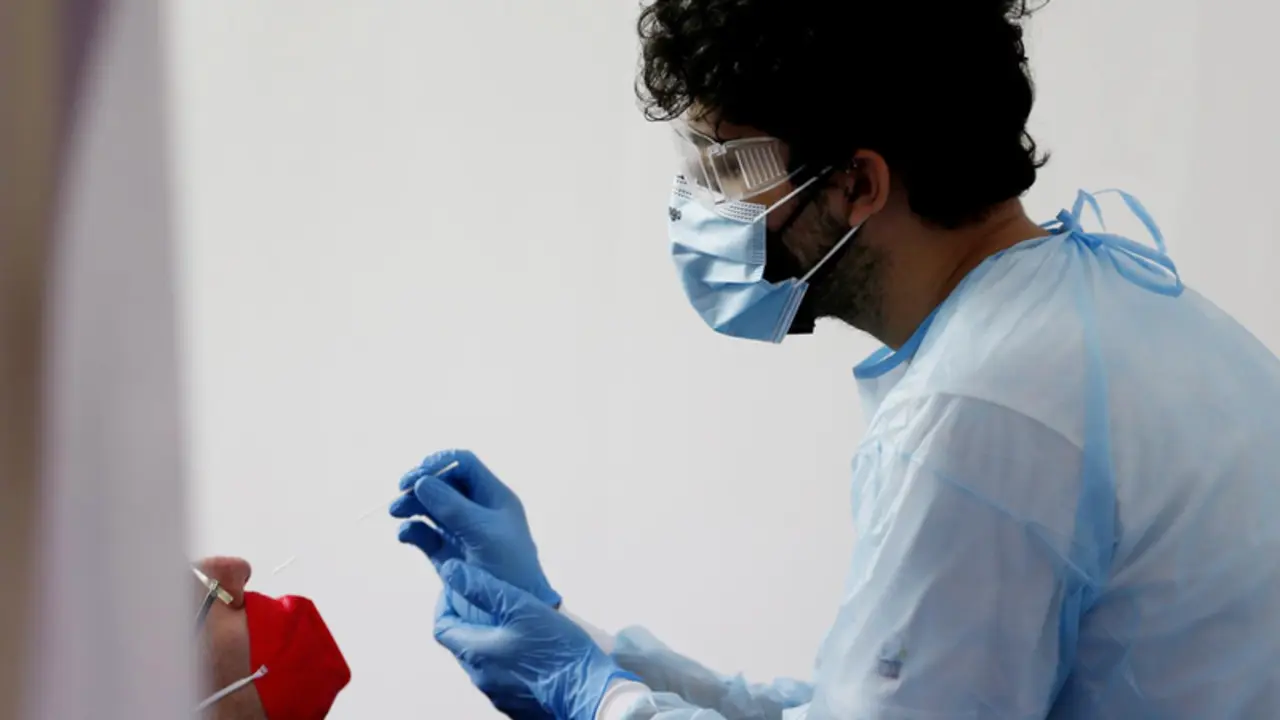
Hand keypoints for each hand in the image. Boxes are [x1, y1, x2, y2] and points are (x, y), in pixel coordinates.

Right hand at [391, 449, 560, 606]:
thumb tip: (423, 481)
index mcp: (494, 498)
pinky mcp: (447, 555)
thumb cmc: (508, 569)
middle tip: (402, 492)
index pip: (464, 466)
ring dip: (412, 505)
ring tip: (396, 511)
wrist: (510, 615)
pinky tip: (405, 533)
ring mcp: (460, 533)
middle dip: (421, 484)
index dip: (440, 464)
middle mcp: (477, 511)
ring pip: (431, 508)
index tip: (418, 474)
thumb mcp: (483, 533)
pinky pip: (425, 534)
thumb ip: (452, 507)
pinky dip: (412, 530)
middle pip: (443, 484)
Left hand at [434, 560, 638, 719]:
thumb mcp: (520, 606)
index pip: (442, 626)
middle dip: (471, 620)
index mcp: (475, 653)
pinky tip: (530, 649)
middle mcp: (480, 678)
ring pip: (483, 661)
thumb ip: (482, 588)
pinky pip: (501, 677)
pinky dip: (506, 659)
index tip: (462, 589)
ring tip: (515, 623)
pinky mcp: (516, 703)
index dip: (447, 604)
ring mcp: (498, 694)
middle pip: (462, 644)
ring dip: (490, 640)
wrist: (587, 692)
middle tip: (493, 602)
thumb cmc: (556, 649)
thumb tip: (451, 571)